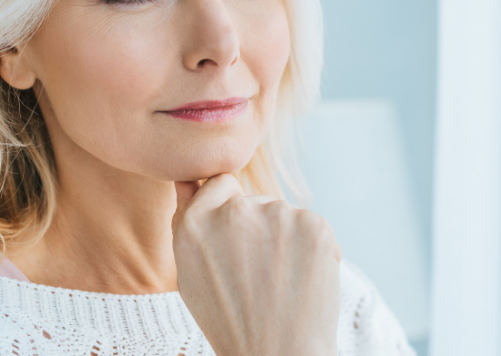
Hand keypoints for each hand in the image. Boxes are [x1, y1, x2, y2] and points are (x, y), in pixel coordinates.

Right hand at [172, 174, 341, 355]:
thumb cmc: (230, 320)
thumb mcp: (190, 273)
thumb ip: (186, 220)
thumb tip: (186, 180)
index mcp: (196, 221)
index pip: (220, 184)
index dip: (229, 211)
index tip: (236, 241)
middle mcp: (235, 210)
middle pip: (254, 200)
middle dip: (258, 228)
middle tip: (257, 274)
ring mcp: (277, 214)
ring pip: (283, 215)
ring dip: (284, 238)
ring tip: (279, 282)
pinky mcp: (314, 224)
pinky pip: (311, 226)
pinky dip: (311, 249)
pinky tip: (300, 280)